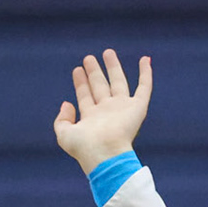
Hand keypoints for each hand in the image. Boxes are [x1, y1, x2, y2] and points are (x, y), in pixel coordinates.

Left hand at [54, 50, 150, 172]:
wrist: (105, 153)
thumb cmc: (85, 148)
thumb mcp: (64, 135)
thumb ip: (61, 120)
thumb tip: (66, 104)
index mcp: (92, 119)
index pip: (85, 97)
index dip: (81, 83)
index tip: (77, 69)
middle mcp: (107, 112)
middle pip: (100, 87)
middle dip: (94, 72)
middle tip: (88, 58)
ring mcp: (122, 109)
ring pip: (118, 83)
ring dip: (114, 67)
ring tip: (107, 52)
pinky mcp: (138, 108)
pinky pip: (144, 88)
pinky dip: (146, 74)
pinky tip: (145, 60)